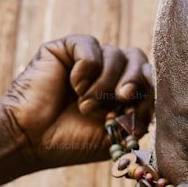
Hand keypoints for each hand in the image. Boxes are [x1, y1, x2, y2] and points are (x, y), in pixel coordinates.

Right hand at [0, 35, 153, 168]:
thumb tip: (156, 86)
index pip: (149, 76)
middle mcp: (108, 73)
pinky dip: (86, 67)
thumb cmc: (72, 141)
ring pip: (116, 53)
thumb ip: (142, 112)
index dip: (149, 86)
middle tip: (120, 99)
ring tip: (85, 105)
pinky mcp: (67, 49)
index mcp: (123, 93)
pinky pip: (90, 44)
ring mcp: (88, 60)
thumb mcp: (118, 134)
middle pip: (138, 58)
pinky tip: (74, 85)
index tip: (139, 105)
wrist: (31, 140)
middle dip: (134, 80)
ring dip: (104, 84)